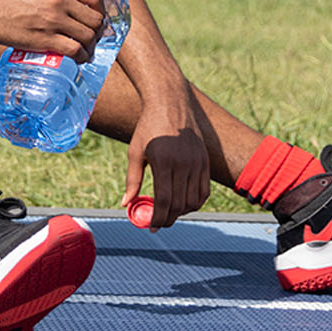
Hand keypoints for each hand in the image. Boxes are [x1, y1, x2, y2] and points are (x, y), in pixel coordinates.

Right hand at [0, 0, 103, 61]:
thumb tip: (63, 8)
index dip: (100, 12)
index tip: (95, 20)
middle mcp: (61, 1)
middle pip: (95, 20)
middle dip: (96, 33)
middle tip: (90, 40)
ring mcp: (53, 20)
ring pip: (88, 37)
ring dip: (90, 47)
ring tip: (84, 53)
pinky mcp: (44, 39)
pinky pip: (74, 50)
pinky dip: (80, 57)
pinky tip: (77, 60)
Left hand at [120, 90, 209, 229]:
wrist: (170, 103)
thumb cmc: (148, 127)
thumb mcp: (135, 152)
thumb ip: (132, 180)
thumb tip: (126, 204)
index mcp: (164, 161)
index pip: (164, 200)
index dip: (158, 218)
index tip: (151, 228)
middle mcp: (184, 163)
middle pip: (179, 204)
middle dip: (168, 218)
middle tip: (158, 223)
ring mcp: (198, 162)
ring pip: (194, 200)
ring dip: (182, 212)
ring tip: (169, 213)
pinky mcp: (205, 160)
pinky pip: (204, 190)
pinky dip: (196, 202)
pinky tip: (184, 204)